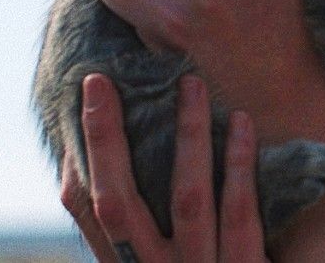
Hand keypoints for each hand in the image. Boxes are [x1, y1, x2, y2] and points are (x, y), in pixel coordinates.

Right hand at [63, 74, 267, 261]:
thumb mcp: (164, 258)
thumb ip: (148, 226)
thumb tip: (122, 153)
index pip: (91, 210)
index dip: (83, 156)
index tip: (86, 98)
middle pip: (117, 203)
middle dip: (105, 139)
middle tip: (100, 79)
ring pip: (187, 198)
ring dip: (187, 135)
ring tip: (191, 83)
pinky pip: (240, 214)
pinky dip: (238, 166)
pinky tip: (241, 122)